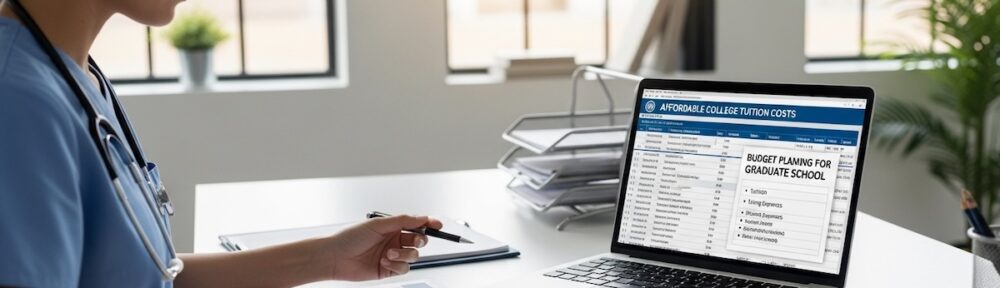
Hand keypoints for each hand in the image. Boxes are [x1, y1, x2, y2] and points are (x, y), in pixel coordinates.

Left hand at [320, 215, 442, 280]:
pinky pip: (404, 269)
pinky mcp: (389, 270)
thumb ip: (403, 221)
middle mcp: (394, 240)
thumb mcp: (379, 224)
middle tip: (414, 240)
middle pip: (419, 240)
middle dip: (419, 240)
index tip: (438, 224)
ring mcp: (393, 255)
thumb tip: (422, 217)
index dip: (429, 224)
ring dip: (404, 255)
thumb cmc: (351, 237)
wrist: (335, 257)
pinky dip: (397, 266)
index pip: (416, 224)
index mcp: (392, 226)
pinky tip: (385, 262)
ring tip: (388, 254)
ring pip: (413, 256)